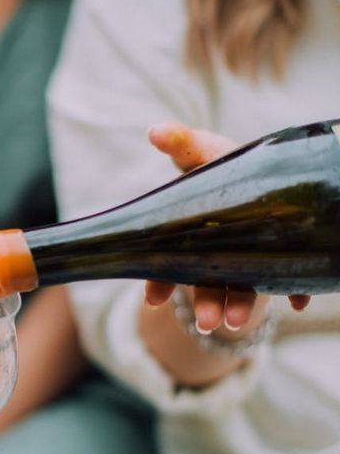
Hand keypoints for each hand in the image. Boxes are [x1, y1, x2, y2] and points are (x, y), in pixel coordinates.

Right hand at [145, 121, 309, 332]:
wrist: (259, 183)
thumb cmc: (225, 166)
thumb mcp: (203, 151)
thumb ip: (183, 143)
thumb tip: (156, 131)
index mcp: (196, 224)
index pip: (172, 251)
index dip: (159, 279)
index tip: (155, 300)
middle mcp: (218, 247)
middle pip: (208, 279)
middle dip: (207, 303)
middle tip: (208, 322)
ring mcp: (248, 256)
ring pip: (242, 286)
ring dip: (240, 305)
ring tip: (236, 322)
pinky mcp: (279, 258)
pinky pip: (288, 280)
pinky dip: (295, 290)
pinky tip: (298, 300)